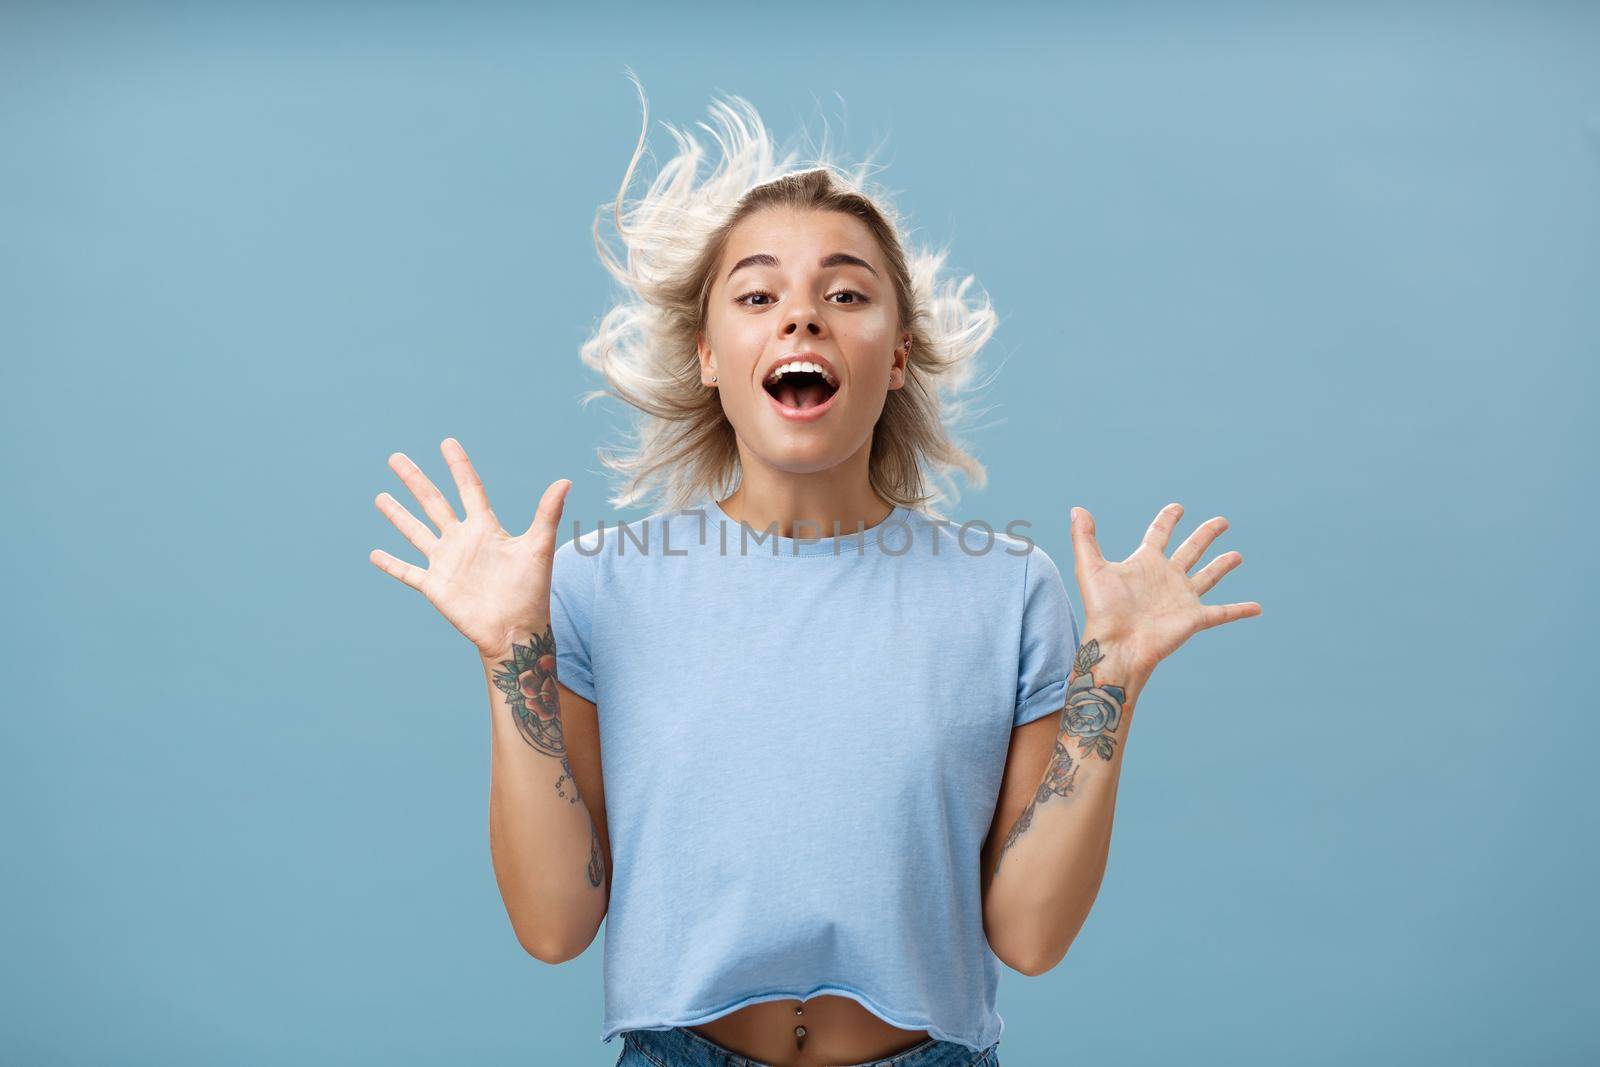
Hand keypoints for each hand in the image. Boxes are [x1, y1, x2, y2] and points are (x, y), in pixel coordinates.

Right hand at [369, 437, 571, 658]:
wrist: (516, 630)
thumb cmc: (531, 591)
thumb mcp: (539, 548)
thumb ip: (548, 514)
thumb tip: (566, 481)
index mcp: (485, 528)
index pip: (468, 489)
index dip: (458, 466)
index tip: (447, 443)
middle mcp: (462, 541)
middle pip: (433, 503)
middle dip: (415, 480)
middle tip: (395, 458)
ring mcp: (446, 563)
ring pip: (416, 532)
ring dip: (398, 515)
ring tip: (380, 497)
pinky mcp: (435, 586)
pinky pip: (408, 572)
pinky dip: (391, 564)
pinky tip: (374, 554)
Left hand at [1069, 502, 1260, 675]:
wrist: (1115, 645)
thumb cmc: (1101, 610)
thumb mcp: (1090, 568)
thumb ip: (1084, 537)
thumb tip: (1077, 509)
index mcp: (1145, 564)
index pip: (1159, 534)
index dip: (1169, 519)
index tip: (1178, 507)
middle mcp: (1166, 578)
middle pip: (1190, 550)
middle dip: (1206, 534)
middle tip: (1222, 521)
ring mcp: (1181, 598)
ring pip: (1207, 576)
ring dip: (1222, 565)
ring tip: (1237, 555)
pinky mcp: (1193, 618)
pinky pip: (1222, 613)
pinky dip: (1240, 610)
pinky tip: (1257, 607)